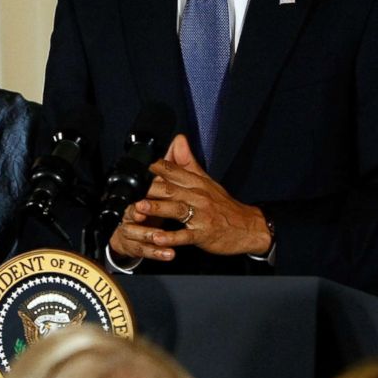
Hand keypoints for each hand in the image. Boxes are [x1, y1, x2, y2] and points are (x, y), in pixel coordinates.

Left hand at [108, 134, 270, 260]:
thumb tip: (178, 139)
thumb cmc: (223, 205)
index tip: (136, 165)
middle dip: (148, 188)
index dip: (154, 166)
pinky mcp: (204, 234)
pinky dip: (171, 237)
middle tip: (129, 189)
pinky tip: (158, 238)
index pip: (173, 170)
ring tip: (139, 207)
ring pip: (176, 209)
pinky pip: (185, 235)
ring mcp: (201, 215)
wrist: (248, 227)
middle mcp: (198, 196)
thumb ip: (188, 161)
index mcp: (196, 182)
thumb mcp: (206, 180)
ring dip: (157, 208)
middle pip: (170, 188)